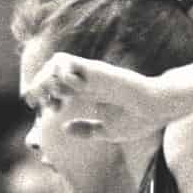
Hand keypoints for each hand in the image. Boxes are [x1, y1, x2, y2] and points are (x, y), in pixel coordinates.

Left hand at [27, 51, 168, 142]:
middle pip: (50, 73)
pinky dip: (56, 74)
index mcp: (88, 93)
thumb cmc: (138, 119)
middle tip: (37, 102)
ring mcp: (88, 74)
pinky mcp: (92, 70)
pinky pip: (64, 62)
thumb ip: (86, 130)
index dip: (46, 97)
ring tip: (49, 96)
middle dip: (38, 86)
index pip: (56, 86)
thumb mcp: (106, 131)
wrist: (155, 109)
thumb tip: (65, 128)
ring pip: (53, 64)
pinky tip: (64, 91)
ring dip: (44, 79)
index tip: (48, 110)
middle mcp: (85, 81)